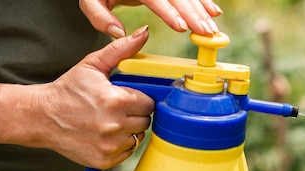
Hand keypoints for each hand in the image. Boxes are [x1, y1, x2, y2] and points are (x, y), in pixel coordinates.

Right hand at [33, 26, 153, 168]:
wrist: (41, 116)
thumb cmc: (68, 90)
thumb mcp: (92, 65)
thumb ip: (121, 50)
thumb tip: (143, 34)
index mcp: (117, 101)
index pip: (149, 103)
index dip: (139, 99)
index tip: (127, 98)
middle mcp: (115, 125)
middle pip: (145, 121)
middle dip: (135, 114)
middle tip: (117, 109)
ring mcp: (110, 145)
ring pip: (137, 138)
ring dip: (128, 130)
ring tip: (110, 121)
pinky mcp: (105, 160)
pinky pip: (126, 153)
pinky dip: (119, 145)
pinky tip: (105, 135)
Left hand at [79, 0, 221, 38]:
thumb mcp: (91, 0)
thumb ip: (100, 17)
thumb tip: (118, 33)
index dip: (170, 13)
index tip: (182, 27)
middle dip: (194, 14)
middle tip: (206, 33)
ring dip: (202, 10)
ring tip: (212, 29)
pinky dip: (203, 1)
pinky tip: (214, 11)